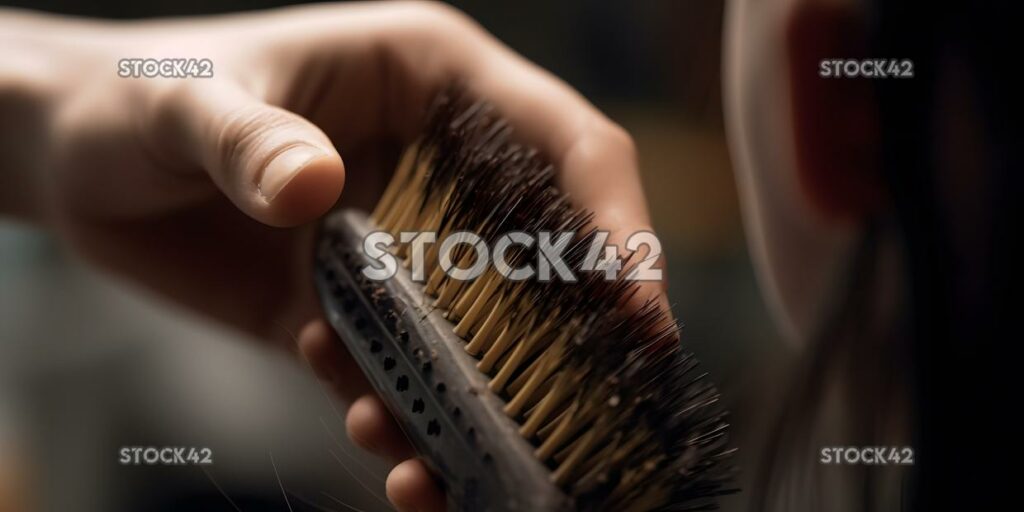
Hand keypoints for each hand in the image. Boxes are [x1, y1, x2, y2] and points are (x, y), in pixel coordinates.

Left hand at [1, 3, 664, 510]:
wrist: (79, 159)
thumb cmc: (140, 95)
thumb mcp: (190, 103)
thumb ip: (249, 141)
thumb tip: (313, 193)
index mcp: (433, 86)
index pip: (564, 144)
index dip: (616, 219)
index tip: (637, 306)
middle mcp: (434, 169)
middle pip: (544, 252)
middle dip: (569, 337)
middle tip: (581, 413)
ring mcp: (398, 247)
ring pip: (476, 332)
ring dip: (472, 399)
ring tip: (432, 459)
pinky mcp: (353, 309)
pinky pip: (402, 370)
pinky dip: (400, 412)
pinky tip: (371, 433)